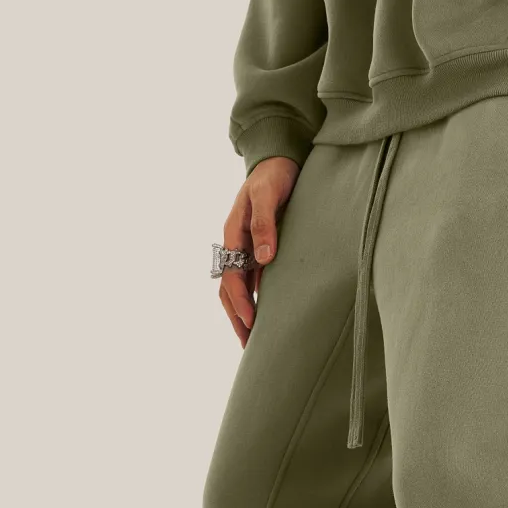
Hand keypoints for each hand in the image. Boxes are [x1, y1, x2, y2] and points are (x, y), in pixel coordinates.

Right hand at [219, 155, 300, 346]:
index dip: (241, 301)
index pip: (232, 276)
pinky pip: (251, 280)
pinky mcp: (257, 250)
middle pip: (229, 289)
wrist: (277, 162)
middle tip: (248, 346)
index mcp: (233, 234)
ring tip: (252, 340)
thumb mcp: (268, 195)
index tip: (251, 322)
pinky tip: (263, 316)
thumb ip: (264, 223)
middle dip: (237, 317)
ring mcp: (245, 249)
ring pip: (238, 289)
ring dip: (242, 314)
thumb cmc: (273, 176)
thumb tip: (264, 257)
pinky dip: (253, 300)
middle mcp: (235, 245)